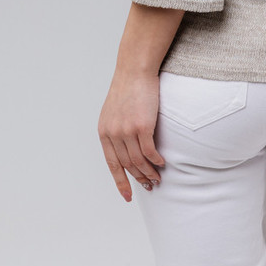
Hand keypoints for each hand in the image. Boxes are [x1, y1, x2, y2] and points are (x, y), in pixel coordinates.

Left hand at [98, 70, 165, 201]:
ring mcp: (127, 131)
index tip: (127, 195)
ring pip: (139, 161)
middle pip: (127, 165)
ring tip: (158, 177)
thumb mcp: (113, 112)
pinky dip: (156, 160)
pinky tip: (162, 163)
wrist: (134, 70)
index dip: (120, 182)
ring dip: (149, 172)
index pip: (112, 164)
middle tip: (150, 186)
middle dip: (139, 179)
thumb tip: (125, 147)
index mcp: (104, 132)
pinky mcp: (142, 126)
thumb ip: (116, 130)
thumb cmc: (128, 88)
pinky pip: (149, 151)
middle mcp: (113, 134)